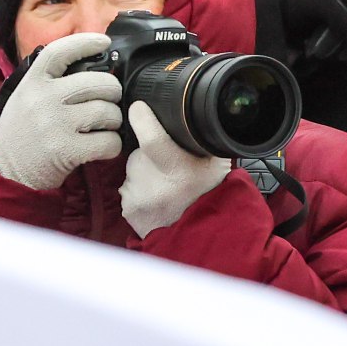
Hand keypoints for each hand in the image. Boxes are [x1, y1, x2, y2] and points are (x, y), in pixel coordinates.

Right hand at [0, 32, 125, 191]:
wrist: (5, 174)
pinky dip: (112, 145)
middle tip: (109, 102)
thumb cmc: (21, 134)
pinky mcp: (67, 150)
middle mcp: (44, 99)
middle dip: (112, 92)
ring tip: (105, 127)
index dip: (86, 42)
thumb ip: (50, 82)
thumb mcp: (25, 98)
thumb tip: (90, 64)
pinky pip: (108, 141)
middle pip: (98, 82)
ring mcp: (55, 124)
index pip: (60, 51)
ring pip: (108, 111)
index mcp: (32, 82)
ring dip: (114, 121)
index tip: (104, 41)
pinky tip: (103, 146)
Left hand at [119, 103, 232, 234]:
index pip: (152, 137)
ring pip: (134, 170)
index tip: (139, 108)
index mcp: (178, 171)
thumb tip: (188, 113)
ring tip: (167, 186)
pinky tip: (158, 197)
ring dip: (145, 173)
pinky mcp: (128, 209)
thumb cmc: (211, 198)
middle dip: (151, 154)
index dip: (142, 118)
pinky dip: (140, 189)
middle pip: (141, 152)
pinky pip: (129, 188)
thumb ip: (202, 139)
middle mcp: (155, 186)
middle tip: (171, 167)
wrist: (201, 237)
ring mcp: (138, 199)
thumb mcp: (217, 164)